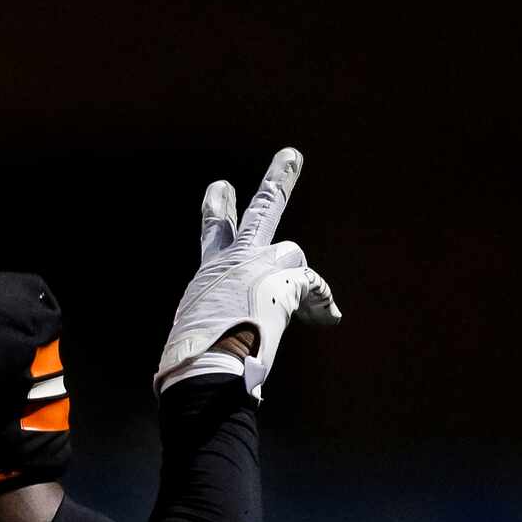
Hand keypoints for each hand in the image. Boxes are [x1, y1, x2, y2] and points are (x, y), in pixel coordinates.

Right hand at [156, 147, 343, 394]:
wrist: (202, 366)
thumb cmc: (193, 363)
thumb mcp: (194, 338)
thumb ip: (212, 331)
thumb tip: (217, 365)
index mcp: (207, 276)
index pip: (214, 235)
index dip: (216, 211)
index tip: (219, 189)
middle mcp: (230, 262)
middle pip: (258, 213)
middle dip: (277, 183)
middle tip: (291, 156)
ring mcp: (256, 267)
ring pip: (291, 253)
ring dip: (298, 276)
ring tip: (315, 306)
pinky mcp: (282, 281)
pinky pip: (312, 286)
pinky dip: (321, 304)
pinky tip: (328, 318)